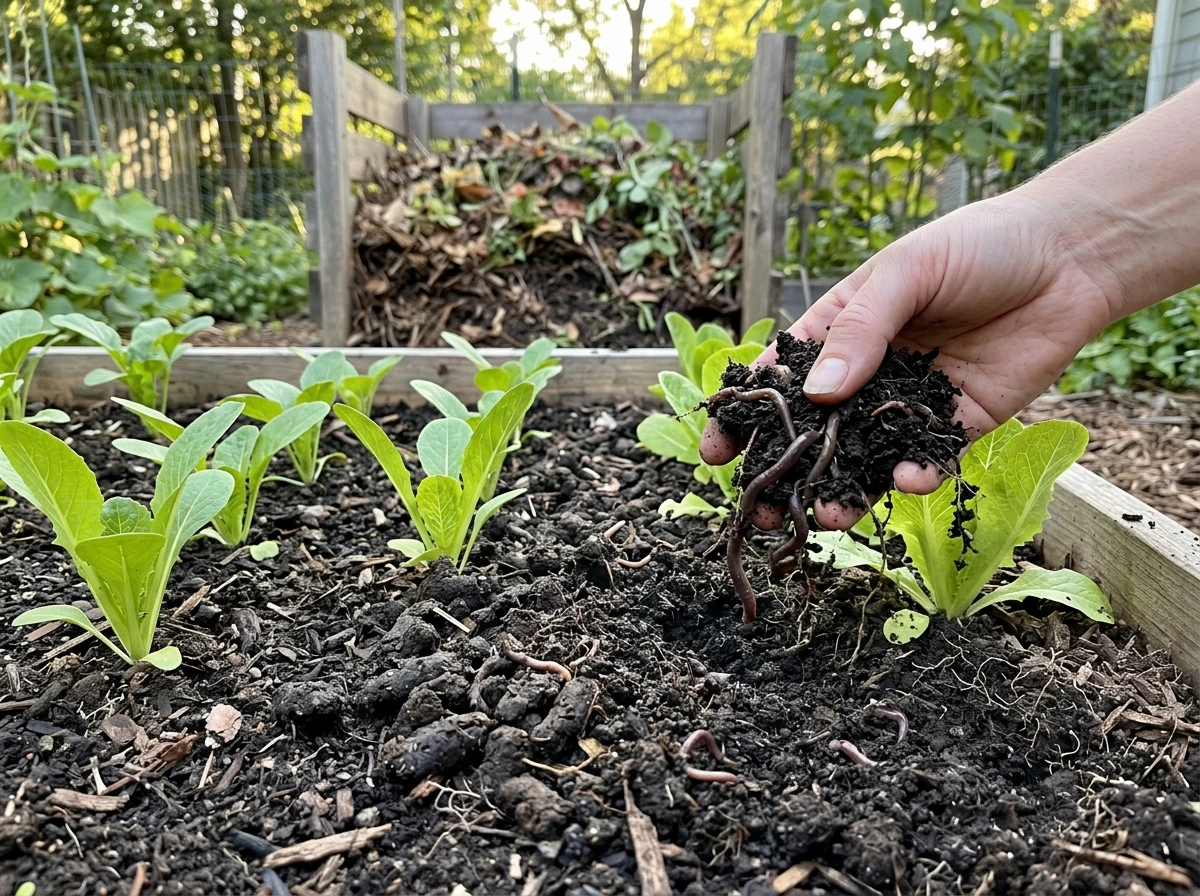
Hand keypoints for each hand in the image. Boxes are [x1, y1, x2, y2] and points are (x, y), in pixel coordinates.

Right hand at [701, 190, 1123, 530]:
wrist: (1068, 257)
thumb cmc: (975, 246)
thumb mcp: (905, 273)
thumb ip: (861, 332)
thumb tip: (816, 393)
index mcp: (839, 330)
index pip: (779, 378)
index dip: (744, 415)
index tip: (716, 451)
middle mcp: (868, 373)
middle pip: (814, 431)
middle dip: (788, 471)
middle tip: (767, 507)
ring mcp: (910, 404)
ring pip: (865, 458)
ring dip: (845, 491)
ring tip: (831, 516)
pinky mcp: (959, 424)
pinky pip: (928, 459)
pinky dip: (913, 475)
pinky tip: (905, 479)